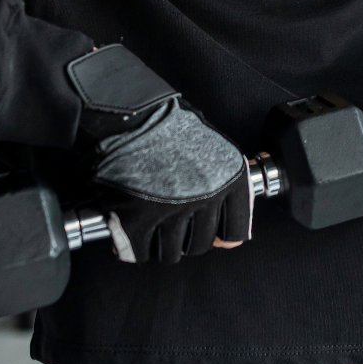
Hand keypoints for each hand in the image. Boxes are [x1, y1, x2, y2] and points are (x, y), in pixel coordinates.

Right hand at [68, 44, 252, 262]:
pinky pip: (138, 253)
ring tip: (148, 226)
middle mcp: (205, 198)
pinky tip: (127, 232)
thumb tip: (224, 227)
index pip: (236, 231)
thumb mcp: (211, 146)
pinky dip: (132, 248)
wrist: (126, 110)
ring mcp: (170, 211)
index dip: (221, 236)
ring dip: (158, 245)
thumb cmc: (166, 121)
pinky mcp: (135, 220)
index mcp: (230, 179)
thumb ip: (221, 184)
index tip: (214, 237)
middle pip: (200, 245)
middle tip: (171, 224)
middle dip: (185, 239)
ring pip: (170, 253)